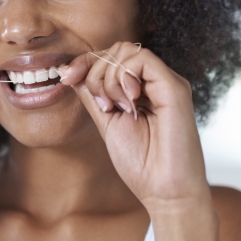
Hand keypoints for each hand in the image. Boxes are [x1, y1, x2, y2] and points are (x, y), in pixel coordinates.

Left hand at [58, 42, 210, 210]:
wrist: (164, 191)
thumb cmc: (142, 164)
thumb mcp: (107, 122)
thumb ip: (93, 96)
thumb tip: (71, 72)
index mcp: (143, 89)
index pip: (112, 57)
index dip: (85, 62)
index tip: (65, 78)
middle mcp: (157, 81)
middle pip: (118, 49)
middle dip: (95, 71)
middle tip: (101, 105)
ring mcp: (167, 82)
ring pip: (127, 50)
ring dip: (108, 78)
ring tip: (116, 108)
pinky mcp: (175, 87)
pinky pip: (142, 60)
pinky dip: (124, 77)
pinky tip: (128, 102)